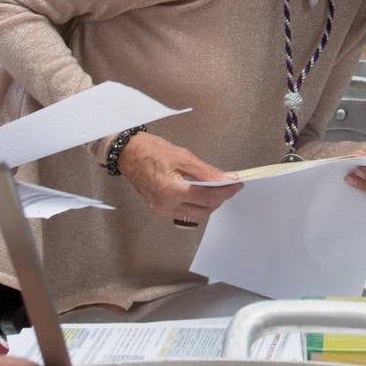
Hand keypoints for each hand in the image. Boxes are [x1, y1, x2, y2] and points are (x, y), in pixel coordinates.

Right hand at [115, 132, 241, 223]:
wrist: (129, 153)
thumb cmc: (151, 151)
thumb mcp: (184, 156)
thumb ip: (206, 172)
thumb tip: (225, 179)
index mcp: (171, 191)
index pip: (208, 197)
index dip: (226, 191)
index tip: (236, 184)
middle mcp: (165, 204)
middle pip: (203, 210)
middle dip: (219, 199)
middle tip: (228, 186)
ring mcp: (161, 209)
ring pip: (195, 214)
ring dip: (208, 203)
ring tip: (216, 188)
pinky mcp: (159, 208)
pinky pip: (184, 212)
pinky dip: (196, 204)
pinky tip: (201, 193)